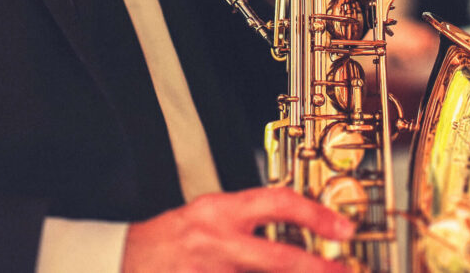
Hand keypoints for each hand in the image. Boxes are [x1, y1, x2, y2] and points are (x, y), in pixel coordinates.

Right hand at [122, 187, 352, 271]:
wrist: (124, 261)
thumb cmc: (171, 239)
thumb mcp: (209, 215)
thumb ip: (249, 222)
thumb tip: (299, 233)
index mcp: (220, 211)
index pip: (277, 202)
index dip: (316, 214)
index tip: (344, 228)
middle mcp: (216, 242)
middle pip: (280, 260)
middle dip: (318, 270)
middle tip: (345, 272)